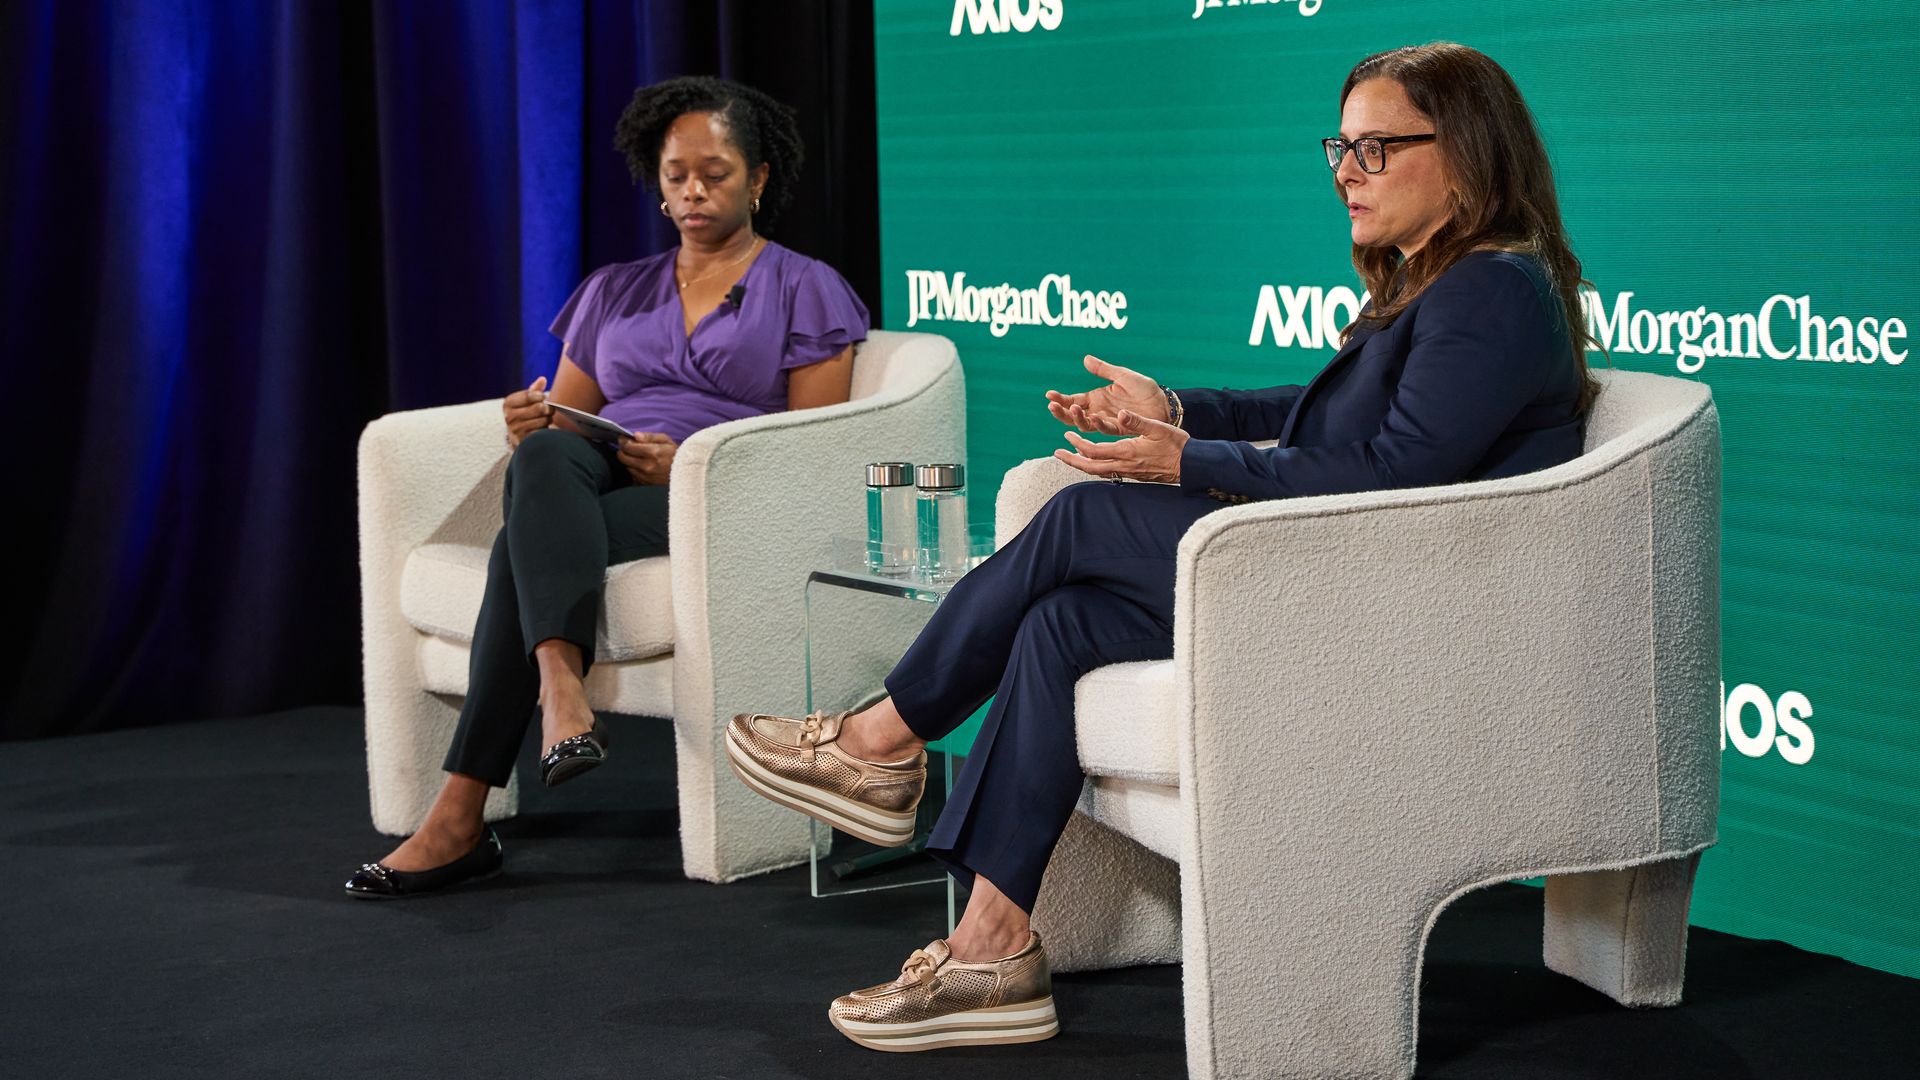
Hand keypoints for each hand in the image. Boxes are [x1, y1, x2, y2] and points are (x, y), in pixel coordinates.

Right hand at [503, 376, 550, 447]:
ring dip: (548, 419)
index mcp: (508, 403)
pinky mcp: (524, 441)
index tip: (543, 397)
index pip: (529, 395)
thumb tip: (543, 379)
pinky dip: (546, 430)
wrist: (519, 436)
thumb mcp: (526, 401)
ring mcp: (516, 430)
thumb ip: (534, 390)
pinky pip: (543, 432)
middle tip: (548, 410)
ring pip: (544, 420)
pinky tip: (543, 429)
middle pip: (539, 408)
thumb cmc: (525, 414)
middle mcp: (509, 417)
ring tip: (545, 420)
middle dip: (548, 408)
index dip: (541, 396)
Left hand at [616, 432, 678, 485]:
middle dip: (623, 451)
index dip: (623, 442)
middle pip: (623, 458)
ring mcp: (646, 476)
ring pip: (627, 466)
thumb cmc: (676, 454)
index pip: (628, 447)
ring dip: (628, 461)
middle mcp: (647, 465)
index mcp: (653, 452)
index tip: (623, 439)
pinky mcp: (646, 483)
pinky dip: (634, 470)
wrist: (687, 472)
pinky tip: (640, 466)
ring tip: (636, 456)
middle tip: (628, 447)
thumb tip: (635, 435)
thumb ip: (649, 436)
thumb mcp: (666, 440)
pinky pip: (633, 475)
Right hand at [1045, 355, 1166, 434]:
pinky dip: (1099, 424)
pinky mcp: (1121, 428)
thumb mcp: (1123, 375)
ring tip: (1074, 410)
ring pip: (1087, 425)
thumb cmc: (1145, 389)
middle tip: (1053, 407)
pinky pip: (1107, 429)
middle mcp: (1099, 411)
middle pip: (1074, 416)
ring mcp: (1109, 421)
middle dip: (1062, 413)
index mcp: (1096, 398)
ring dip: (1079, 419)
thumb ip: (1104, 369)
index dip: (1061, 399)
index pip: (1073, 400)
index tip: (1049, 395)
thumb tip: (1085, 359)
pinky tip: (1094, 418)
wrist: (1164, 403)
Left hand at [1053, 409, 1189, 483]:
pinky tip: (1094, 462)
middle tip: (1057, 453)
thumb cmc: (1177, 445)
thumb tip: (1118, 412)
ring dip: (1082, 465)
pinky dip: (1096, 468)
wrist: (1192, 466)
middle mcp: (1125, 465)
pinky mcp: (1135, 475)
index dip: (1077, 443)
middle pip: (1090, 467)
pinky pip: (1109, 474)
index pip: (1094, 451)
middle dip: (1072, 460)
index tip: (1067, 435)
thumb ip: (1136, 421)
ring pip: (1099, 472)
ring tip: (1071, 457)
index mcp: (1127, 451)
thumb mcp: (1157, 427)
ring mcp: (1130, 472)